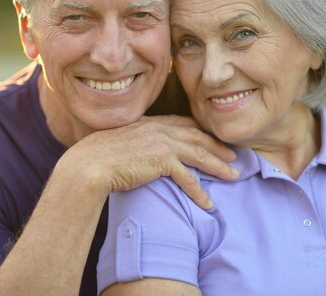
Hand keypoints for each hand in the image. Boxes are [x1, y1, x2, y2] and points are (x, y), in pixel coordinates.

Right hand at [65, 115, 238, 209]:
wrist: (90, 163)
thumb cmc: (100, 156)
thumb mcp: (123, 141)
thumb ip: (139, 141)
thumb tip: (143, 151)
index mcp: (151, 122)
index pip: (185, 125)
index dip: (203, 133)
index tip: (216, 140)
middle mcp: (160, 128)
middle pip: (198, 137)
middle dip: (218, 147)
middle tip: (235, 157)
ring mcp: (162, 143)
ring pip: (200, 154)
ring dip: (219, 166)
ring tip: (233, 176)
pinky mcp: (161, 160)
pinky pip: (188, 177)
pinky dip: (200, 192)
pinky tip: (209, 203)